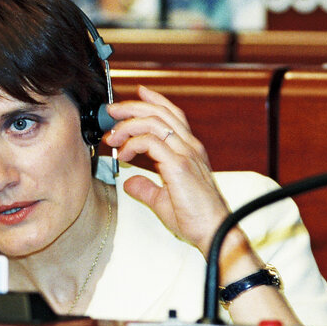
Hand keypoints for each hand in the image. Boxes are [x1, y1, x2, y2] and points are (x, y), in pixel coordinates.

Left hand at [101, 85, 230, 255]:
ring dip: (127, 125)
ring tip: (112, 137)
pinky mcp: (179, 165)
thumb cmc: (196, 218)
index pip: (172, 115)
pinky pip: (150, 142)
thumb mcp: (163, 200)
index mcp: (190, 150)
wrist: (214, 232)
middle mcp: (190, 147)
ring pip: (153, 122)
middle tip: (111, 111)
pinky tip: (123, 156)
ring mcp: (186, 153)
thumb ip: (146, 188)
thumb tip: (129, 181)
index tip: (138, 93)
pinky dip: (132, 144)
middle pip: (159, 112)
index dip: (155, 100)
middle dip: (131, 107)